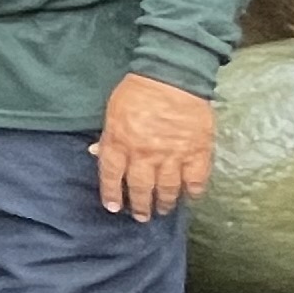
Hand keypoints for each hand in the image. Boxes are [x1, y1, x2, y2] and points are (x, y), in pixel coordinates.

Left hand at [94, 72, 215, 218]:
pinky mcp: (196, 152)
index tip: (113, 207)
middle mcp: (144, 155)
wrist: (172, 75)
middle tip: (141, 216)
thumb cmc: (138, 90)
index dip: (111, 194)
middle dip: (140, 206)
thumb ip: (108, 136)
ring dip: (164, 203)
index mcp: (120, 143)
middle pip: (140, 188)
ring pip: (167, 189)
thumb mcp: (112, 111)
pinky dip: (193, 191)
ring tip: (163, 210)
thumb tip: (97, 152)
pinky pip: (196, 180)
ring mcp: (172, 156)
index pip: (111, 176)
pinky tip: (190, 196)